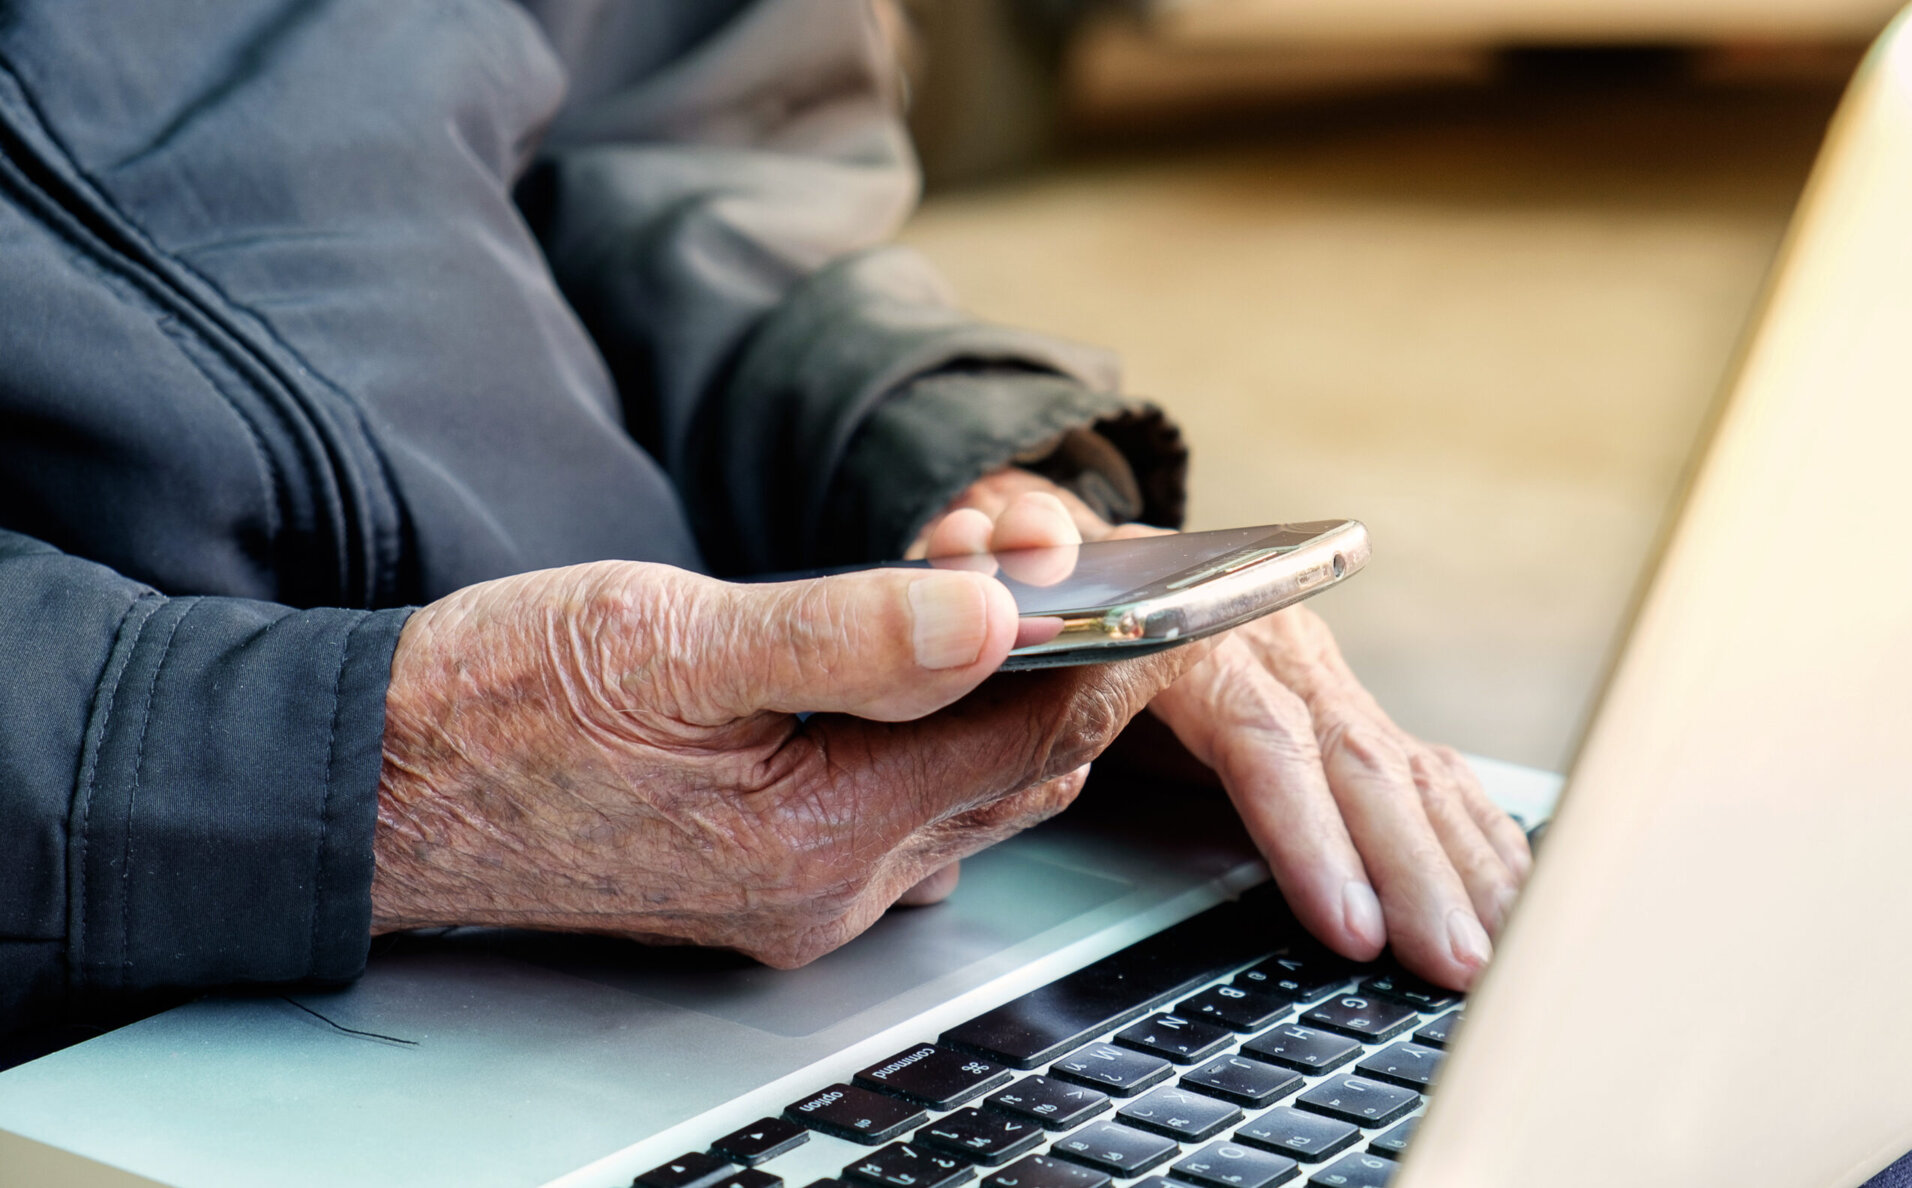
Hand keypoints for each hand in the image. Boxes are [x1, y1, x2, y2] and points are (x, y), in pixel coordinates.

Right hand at [372, 559, 1206, 965]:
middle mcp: (832, 886)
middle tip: (1077, 564)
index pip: (1029, 738)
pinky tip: (926, 672)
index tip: (1147, 573)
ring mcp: (801, 894)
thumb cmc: (501, 702)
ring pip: (963, 793)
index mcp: (822, 830)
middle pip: (1013, 773)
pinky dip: (939, 736)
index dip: (1105, 648)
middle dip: (1066, 666)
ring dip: (1003, 699)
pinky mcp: (767, 877)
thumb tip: (994, 613)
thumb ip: (843, 632)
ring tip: (1007, 597)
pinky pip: (903, 809)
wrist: (380, 783)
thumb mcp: (670, 637)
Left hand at [916, 470, 1532, 990]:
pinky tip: (1510, 895)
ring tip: (1490, 954)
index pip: (1265, 736)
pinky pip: (1426, 775)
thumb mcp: (1008, 548)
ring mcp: (1321, 681)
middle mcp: (1283, 649)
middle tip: (1450, 964)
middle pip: (1358, 764)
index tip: (1346, 921)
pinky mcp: (1342, 712)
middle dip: (1410, 871)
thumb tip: (1020, 538)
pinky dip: (1474, 835)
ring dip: (1456, 867)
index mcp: (1206, 623)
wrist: (1090, 550)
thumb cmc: (1047, 573)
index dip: (1307, 830)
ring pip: (1408, 774)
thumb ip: (1003, 545)